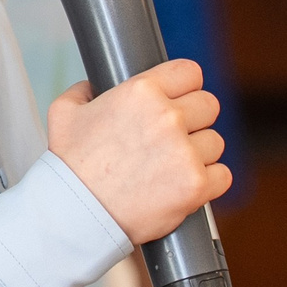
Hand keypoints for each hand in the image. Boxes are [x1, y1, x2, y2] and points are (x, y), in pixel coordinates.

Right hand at [47, 60, 230, 244]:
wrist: (76, 214)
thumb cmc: (69, 167)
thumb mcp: (64, 114)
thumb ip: (83, 91)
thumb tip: (93, 87)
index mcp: (142, 91)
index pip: (190, 73)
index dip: (185, 87)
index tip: (179, 101)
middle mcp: (168, 117)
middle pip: (209, 105)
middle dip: (194, 121)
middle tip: (172, 139)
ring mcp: (185, 152)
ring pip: (215, 142)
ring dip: (199, 154)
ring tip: (171, 168)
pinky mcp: (196, 185)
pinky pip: (223, 175)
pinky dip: (208, 182)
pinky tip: (184, 185)